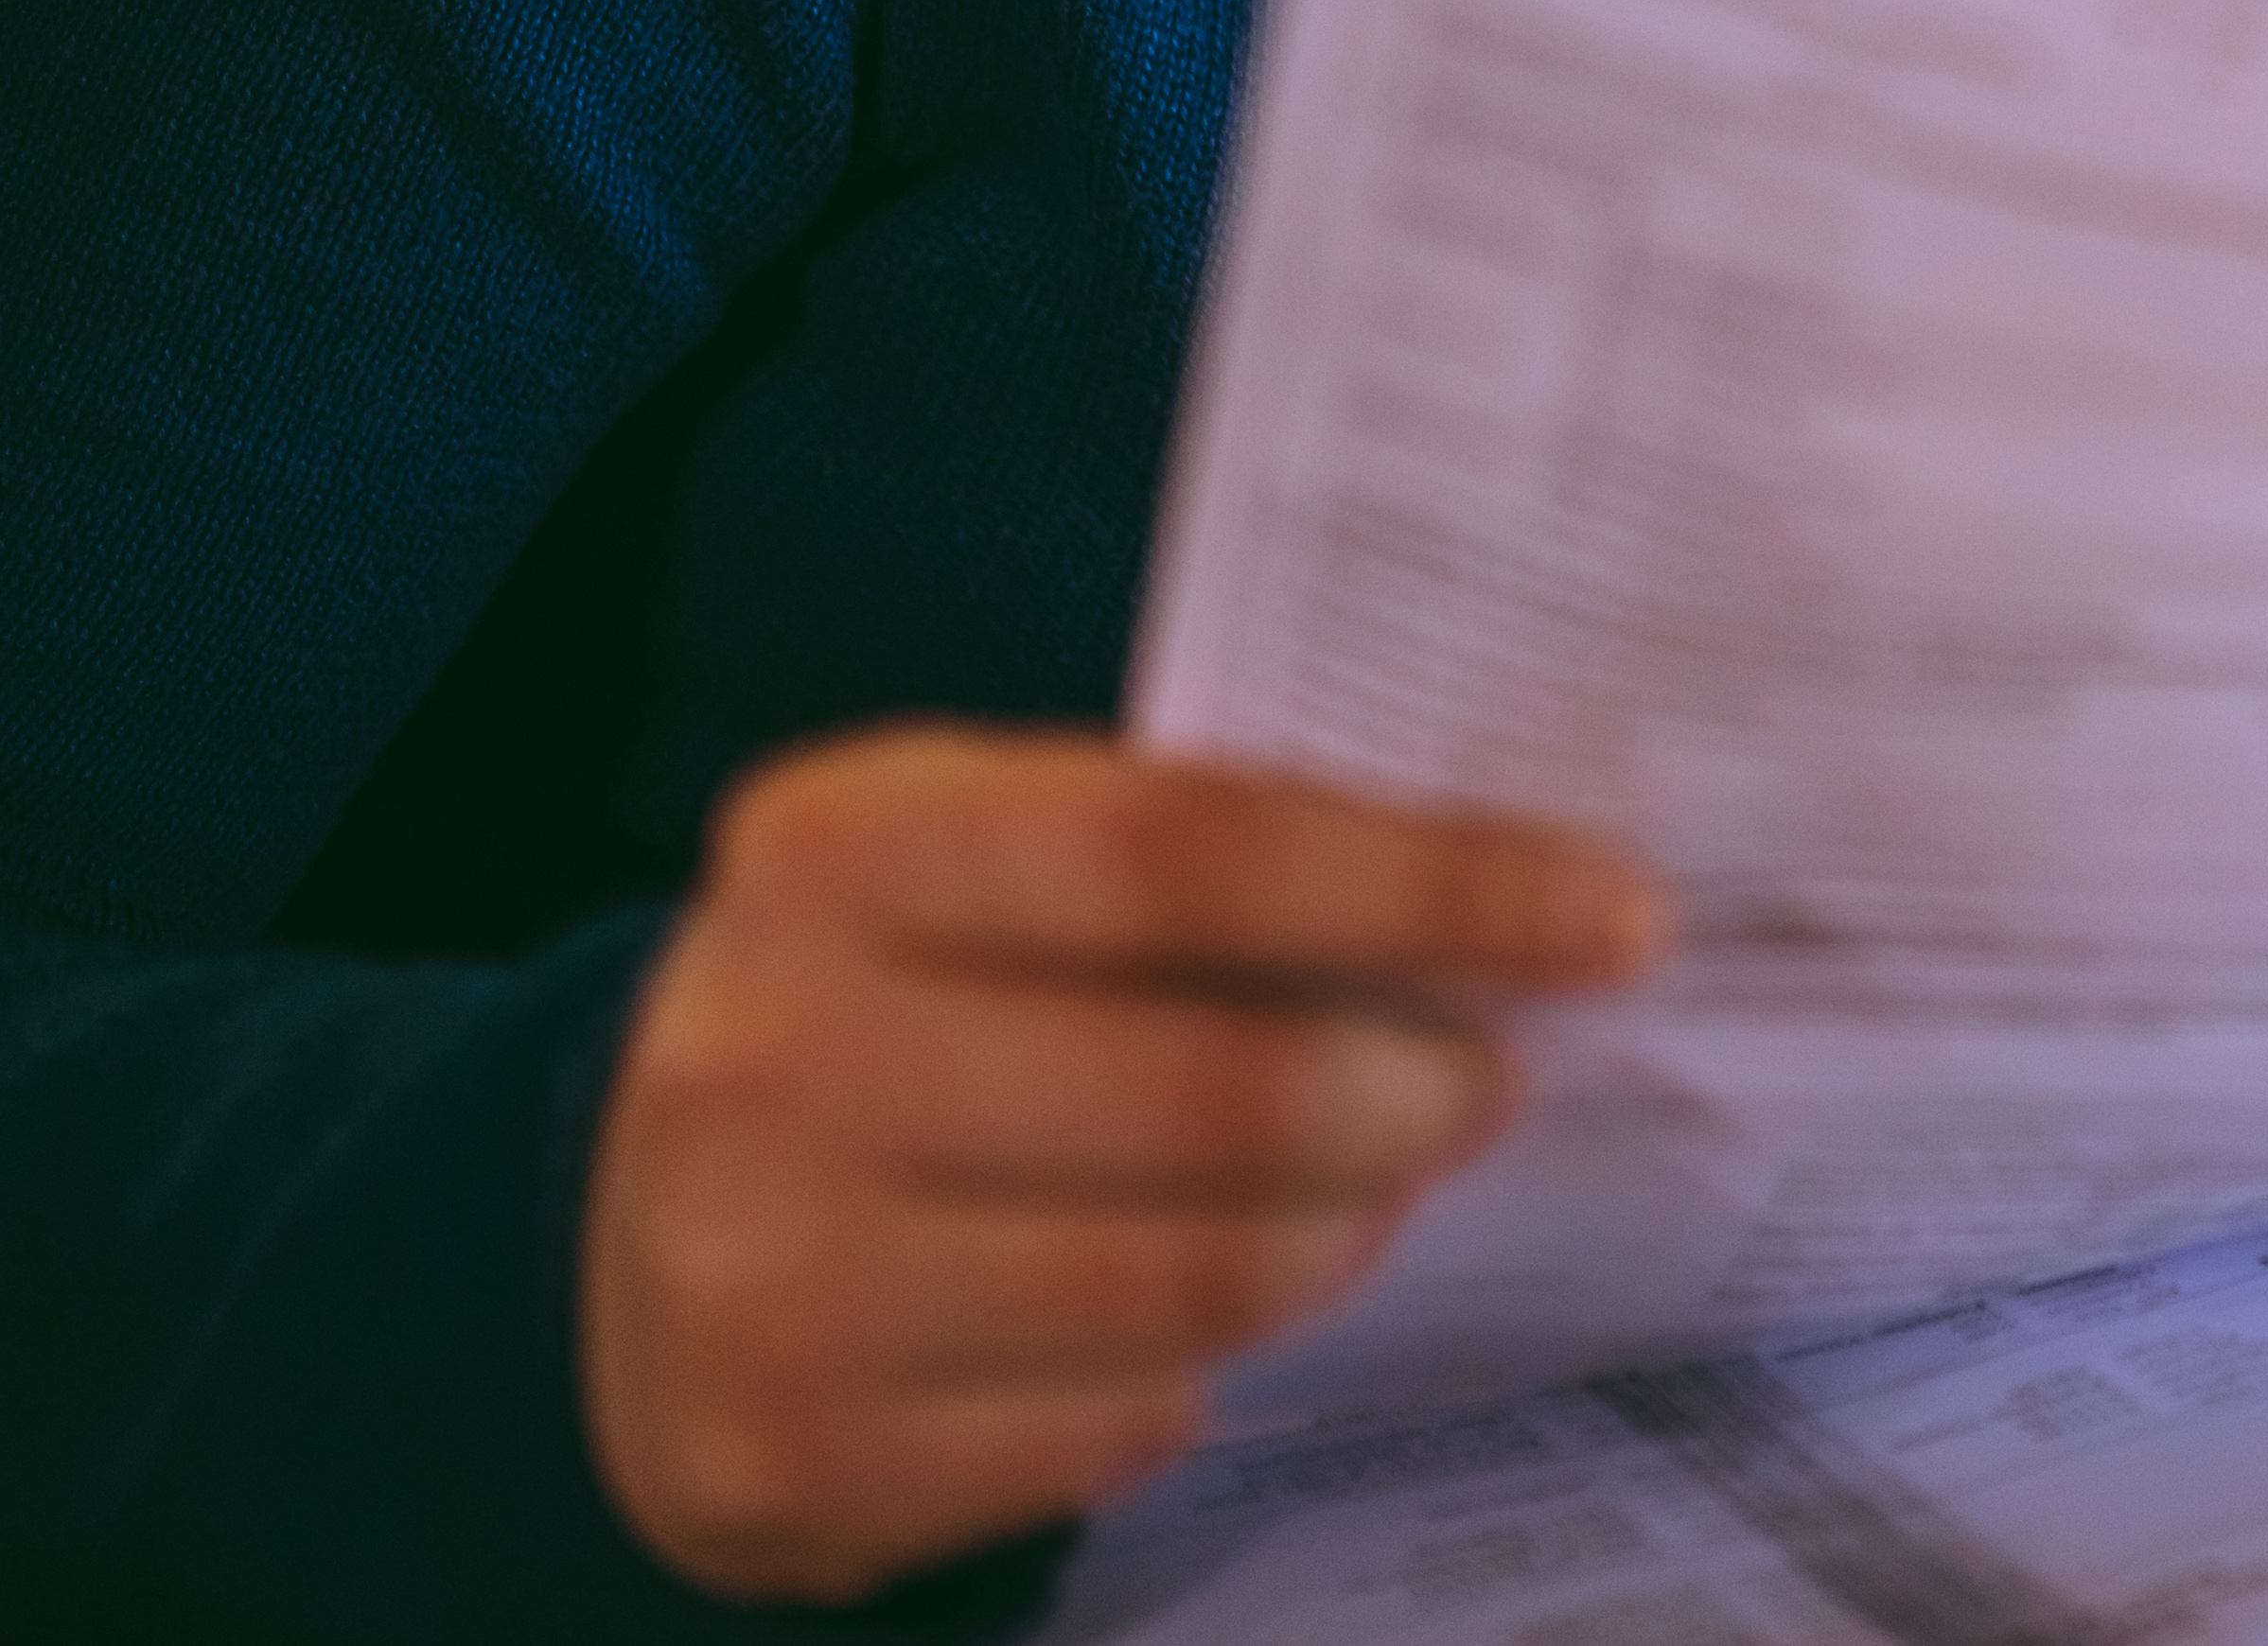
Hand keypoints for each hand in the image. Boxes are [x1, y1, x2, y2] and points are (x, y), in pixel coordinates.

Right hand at [581, 726, 1665, 1605]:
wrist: (611, 1240)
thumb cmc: (891, 1010)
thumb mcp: (988, 873)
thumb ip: (1208, 863)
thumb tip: (1524, 898)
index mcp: (840, 847)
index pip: (1199, 848)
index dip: (1436, 883)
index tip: (1614, 916)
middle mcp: (776, 1056)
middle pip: (1227, 1089)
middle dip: (1418, 1090)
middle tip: (1487, 1080)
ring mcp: (767, 1280)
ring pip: (1199, 1279)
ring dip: (1341, 1234)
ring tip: (1369, 1192)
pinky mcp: (794, 1462)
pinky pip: (1119, 1427)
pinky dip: (1206, 1368)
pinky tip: (1196, 1315)